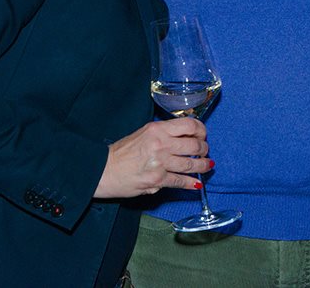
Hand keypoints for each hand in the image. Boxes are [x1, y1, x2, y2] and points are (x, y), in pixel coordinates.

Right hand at [93, 117, 210, 198]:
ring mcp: (160, 163)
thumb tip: (185, 137)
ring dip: (202, 166)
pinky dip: (191, 183)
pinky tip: (196, 183)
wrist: (103, 170)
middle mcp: (161, 144)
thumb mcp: (144, 133)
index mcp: (157, 129)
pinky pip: (181, 181)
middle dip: (204, 149)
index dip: (201, 131)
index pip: (190, 125)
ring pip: (191, 164)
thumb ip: (164, 134)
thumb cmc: (121, 152)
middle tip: (204, 151)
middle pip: (194, 145)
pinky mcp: (158, 180)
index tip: (202, 135)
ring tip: (206, 166)